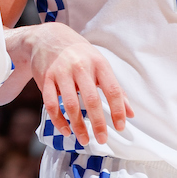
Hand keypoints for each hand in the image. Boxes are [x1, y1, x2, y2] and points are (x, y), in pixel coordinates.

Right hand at [10, 23, 132, 145]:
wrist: (48, 37)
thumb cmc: (80, 55)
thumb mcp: (100, 64)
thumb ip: (115, 88)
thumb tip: (131, 113)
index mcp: (98, 63)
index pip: (112, 89)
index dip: (118, 110)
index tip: (121, 127)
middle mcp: (80, 66)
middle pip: (91, 99)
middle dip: (98, 123)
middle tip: (103, 139)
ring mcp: (61, 72)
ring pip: (70, 104)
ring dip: (78, 125)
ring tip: (84, 140)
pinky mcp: (46, 78)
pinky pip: (51, 104)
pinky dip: (58, 120)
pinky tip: (66, 130)